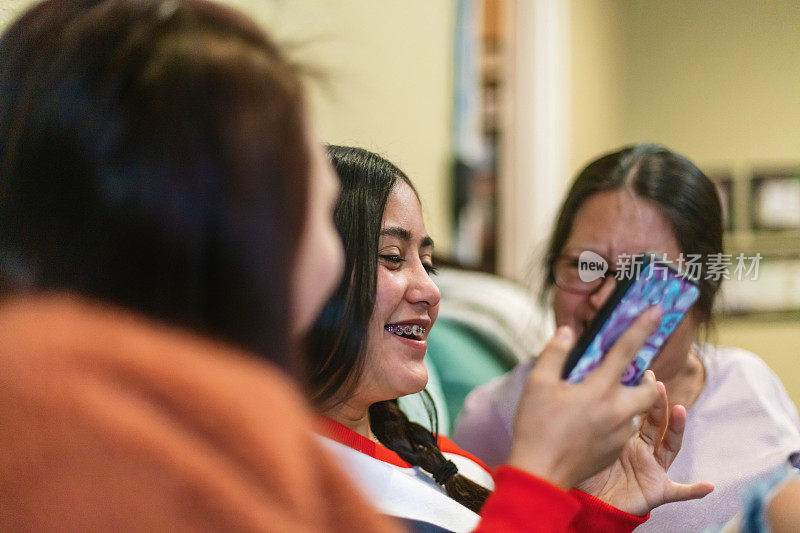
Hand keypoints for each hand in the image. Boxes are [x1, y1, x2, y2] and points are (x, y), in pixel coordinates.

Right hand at [508, 307, 662, 488]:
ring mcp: (619, 434)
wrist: (540, 474)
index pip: (626, 351)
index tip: (657, 310)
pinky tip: (590, 424)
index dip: (642, 328)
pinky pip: (623, 430)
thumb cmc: (536, 427)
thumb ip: (555, 353)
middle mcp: (616, 411)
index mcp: (599, 390)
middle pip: (648, 389)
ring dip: (626, 402)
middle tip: (628, 374)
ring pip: (635, 411)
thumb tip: (567, 332)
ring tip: (600, 402)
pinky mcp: (614, 451)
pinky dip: (614, 422)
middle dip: (646, 380)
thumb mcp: (537, 384)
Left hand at [576, 374, 713, 514]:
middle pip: (656, 422)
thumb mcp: (584, 442)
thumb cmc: (583, 473)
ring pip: (670, 445)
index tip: (643, 373)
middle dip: (658, 402)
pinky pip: (680, 491)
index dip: (643, 393)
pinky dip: (694, 490)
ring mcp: (652, 468)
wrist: (588, 505)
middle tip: (656, 383)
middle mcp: (643, 449)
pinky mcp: (658, 490)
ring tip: (680, 410)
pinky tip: (708, 485)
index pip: (639, 411)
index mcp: (626, 436)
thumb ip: (583, 422)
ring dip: (677, 427)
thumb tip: (568, 393)